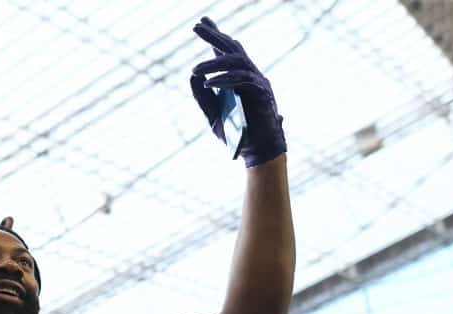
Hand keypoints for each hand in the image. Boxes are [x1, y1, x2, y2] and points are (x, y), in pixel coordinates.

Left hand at [190, 17, 285, 166]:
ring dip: (213, 64)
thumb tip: (192, 76)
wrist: (258, 152)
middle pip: (233, 49)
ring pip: (237, 62)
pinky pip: (242, 80)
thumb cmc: (238, 134)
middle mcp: (252, 75)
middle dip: (214, 36)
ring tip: (194, 70)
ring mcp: (258, 82)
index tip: (202, 22)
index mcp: (241, 78)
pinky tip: (208, 83)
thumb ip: (203, 97)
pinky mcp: (261, 94)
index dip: (215, 36)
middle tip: (196, 26)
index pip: (227, 52)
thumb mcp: (213, 115)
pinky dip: (224, 80)